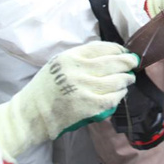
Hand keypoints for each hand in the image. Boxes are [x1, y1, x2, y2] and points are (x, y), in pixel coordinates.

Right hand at [0, 41, 138, 160]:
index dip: (118, 49)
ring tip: (128, 79)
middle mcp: (77, 71)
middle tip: (133, 63)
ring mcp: (83, 89)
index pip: (102, 47)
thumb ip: (82, 57)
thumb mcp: (59, 64)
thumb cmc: (46, 88)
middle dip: (128, 62)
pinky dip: (120, 94)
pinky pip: (113, 98)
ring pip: (117, 80)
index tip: (124, 52)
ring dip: (126, 79)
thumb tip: (113, 53)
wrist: (30, 115)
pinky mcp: (88, 106)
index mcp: (70, 57)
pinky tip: (120, 93)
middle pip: (114, 62)